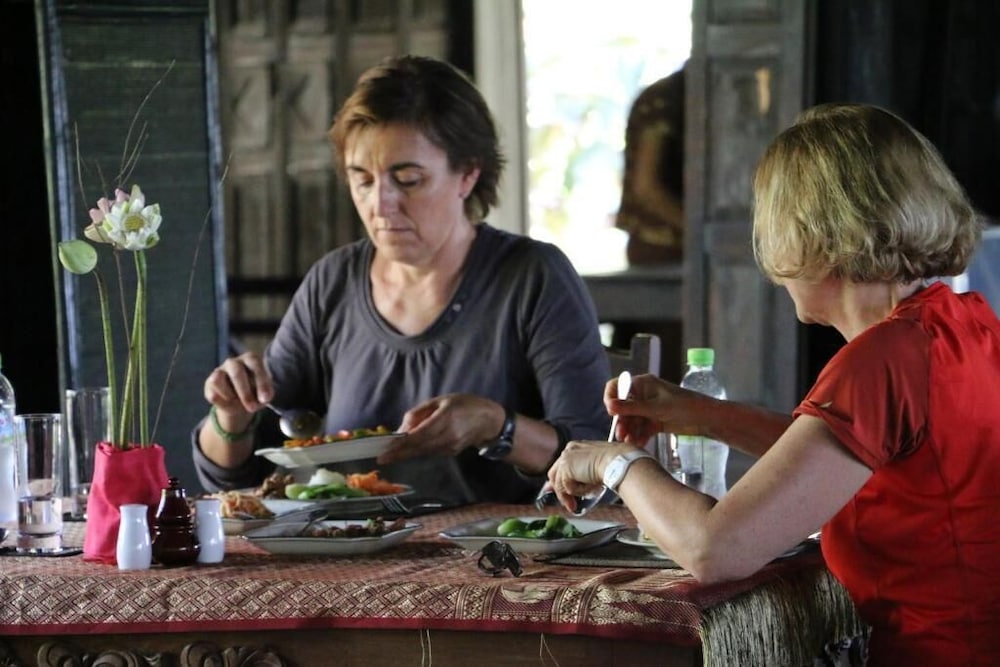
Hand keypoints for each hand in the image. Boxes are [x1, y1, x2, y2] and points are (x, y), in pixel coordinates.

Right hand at [204, 351, 272, 417]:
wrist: (240, 403)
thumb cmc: (256, 394)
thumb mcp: (264, 395)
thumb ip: (266, 395)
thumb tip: (264, 398)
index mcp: (250, 360)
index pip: (255, 363)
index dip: (261, 381)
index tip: (265, 399)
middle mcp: (233, 362)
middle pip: (236, 372)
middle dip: (245, 392)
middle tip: (252, 408)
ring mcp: (219, 371)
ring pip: (217, 379)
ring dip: (229, 396)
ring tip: (238, 403)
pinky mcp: (209, 383)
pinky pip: (212, 394)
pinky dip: (222, 403)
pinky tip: (229, 404)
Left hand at [379, 393, 502, 463]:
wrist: (489, 421)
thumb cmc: (464, 405)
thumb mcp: (441, 401)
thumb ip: (419, 413)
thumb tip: (401, 428)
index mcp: (444, 419)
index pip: (418, 436)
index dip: (401, 445)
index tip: (386, 452)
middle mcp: (447, 436)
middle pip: (418, 448)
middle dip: (399, 453)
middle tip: (382, 459)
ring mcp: (450, 447)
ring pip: (423, 452)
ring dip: (408, 453)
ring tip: (393, 453)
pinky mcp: (452, 452)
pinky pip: (431, 451)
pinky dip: (420, 450)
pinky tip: (412, 448)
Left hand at [546, 441, 628, 511]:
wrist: (618, 461)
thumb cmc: (615, 464)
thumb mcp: (595, 470)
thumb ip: (582, 477)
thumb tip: (572, 490)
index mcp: (576, 448)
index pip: (562, 467)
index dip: (563, 483)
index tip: (567, 496)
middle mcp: (568, 450)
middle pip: (555, 475)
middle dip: (562, 493)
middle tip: (571, 505)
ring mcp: (565, 458)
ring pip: (560, 484)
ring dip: (575, 493)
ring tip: (589, 493)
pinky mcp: (566, 467)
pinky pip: (567, 488)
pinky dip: (579, 491)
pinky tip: (590, 486)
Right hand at [605, 373, 705, 442]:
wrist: (707, 419)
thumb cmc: (685, 406)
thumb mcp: (656, 408)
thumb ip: (632, 408)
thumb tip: (609, 406)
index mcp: (642, 384)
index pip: (617, 386)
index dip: (611, 398)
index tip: (611, 413)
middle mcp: (644, 395)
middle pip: (623, 407)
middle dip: (621, 421)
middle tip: (621, 435)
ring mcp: (650, 409)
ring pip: (632, 420)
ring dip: (629, 431)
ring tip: (629, 443)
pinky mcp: (656, 421)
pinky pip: (642, 428)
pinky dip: (639, 436)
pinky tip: (638, 444)